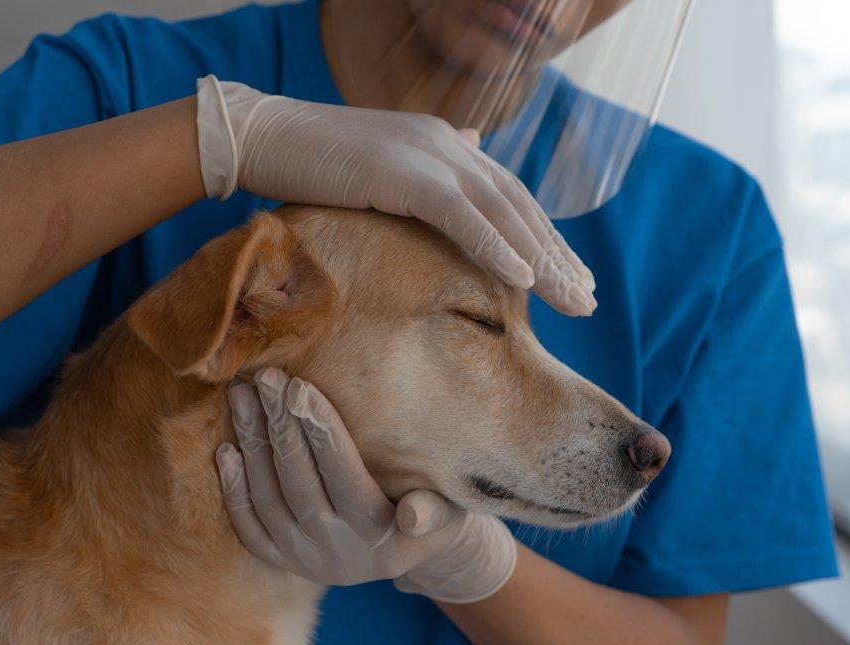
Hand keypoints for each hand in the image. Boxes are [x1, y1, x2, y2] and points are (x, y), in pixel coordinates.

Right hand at [195, 75, 595, 315]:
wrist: (262, 137)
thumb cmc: (311, 162)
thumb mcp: (381, 167)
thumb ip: (426, 172)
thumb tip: (471, 152)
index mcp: (446, 144)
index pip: (509, 196)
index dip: (543, 238)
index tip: (568, 277)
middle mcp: (449, 144)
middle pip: (519, 206)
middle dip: (557, 256)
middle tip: (587, 300)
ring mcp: (430, 156)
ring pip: (504, 213)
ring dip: (543, 260)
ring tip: (574, 301)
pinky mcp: (407, 174)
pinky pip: (464, 218)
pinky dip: (499, 248)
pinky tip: (527, 281)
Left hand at [215, 367, 517, 602]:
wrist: (410, 555)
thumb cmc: (435, 516)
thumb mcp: (449, 515)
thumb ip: (433, 512)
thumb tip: (414, 514)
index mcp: (380, 537)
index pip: (344, 476)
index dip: (321, 431)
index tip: (300, 387)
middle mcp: (337, 553)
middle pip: (299, 483)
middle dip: (281, 425)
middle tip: (265, 378)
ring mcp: (305, 561)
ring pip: (268, 499)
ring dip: (253, 445)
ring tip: (242, 396)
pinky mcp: (283, 563)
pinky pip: (250, 528)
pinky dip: (235, 490)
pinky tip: (226, 449)